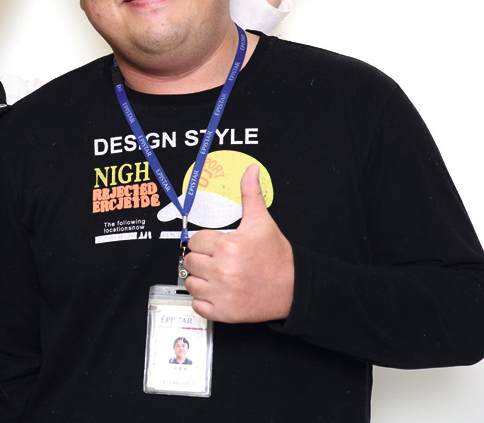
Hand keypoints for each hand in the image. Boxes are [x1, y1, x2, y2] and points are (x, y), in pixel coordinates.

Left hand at [183, 164, 294, 322]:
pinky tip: (217, 291)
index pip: (194, 241)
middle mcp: (222, 271)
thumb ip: (250, 194)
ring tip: (216, 275)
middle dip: (201, 259)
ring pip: (191, 283)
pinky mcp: (224, 313)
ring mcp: (222, 294)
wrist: (294, 288)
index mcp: (228, 247)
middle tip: (217, 260)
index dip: (205, 242)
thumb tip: (251, 170)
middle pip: (190, 261)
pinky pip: (198, 306)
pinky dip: (204, 301)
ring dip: (200, 279)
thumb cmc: (276, 257)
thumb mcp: (262, 222)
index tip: (216, 245)